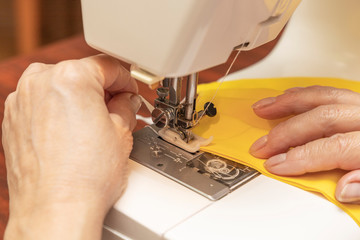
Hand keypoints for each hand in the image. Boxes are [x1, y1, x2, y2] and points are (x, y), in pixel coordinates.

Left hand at [2, 54, 140, 239]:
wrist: (56, 209)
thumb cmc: (86, 176)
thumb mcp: (121, 132)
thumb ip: (126, 106)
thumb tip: (126, 101)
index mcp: (71, 77)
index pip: (108, 66)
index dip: (127, 80)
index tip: (131, 92)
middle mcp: (40, 82)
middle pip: (82, 74)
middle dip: (104, 90)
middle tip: (120, 109)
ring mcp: (22, 102)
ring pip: (60, 88)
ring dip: (81, 100)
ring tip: (97, 124)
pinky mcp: (12, 121)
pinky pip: (42, 105)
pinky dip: (59, 111)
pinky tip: (74, 133)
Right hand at [250, 86, 359, 203]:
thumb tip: (343, 188)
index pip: (335, 147)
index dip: (301, 157)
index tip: (275, 165)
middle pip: (323, 119)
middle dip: (286, 132)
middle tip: (262, 145)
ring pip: (324, 96)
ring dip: (288, 103)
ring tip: (264, 109)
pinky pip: (330, 90)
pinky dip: (305, 93)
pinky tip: (290, 97)